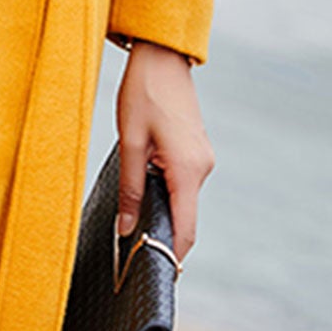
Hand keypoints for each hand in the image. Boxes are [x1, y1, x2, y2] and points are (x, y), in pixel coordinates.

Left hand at [114, 41, 214, 264]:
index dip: (171, 255)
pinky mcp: (197, 152)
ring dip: (162, 210)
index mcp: (187, 170)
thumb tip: (127, 230)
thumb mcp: (129, 142)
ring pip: (182, 200)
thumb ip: (130, 189)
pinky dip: (166, 192)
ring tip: (132, 217)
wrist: (162, 56)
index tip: (152, 274)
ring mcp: (203, 159)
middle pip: (185, 217)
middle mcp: (203, 169)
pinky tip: (144, 185)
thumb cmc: (142, 93)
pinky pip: (183, 183)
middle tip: (131, 252)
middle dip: (162, 235)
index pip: (185, 229)